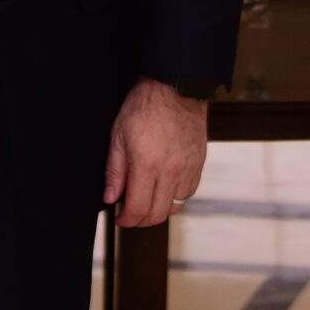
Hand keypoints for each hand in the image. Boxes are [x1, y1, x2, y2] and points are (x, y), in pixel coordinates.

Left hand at [102, 77, 207, 228]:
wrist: (175, 89)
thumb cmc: (143, 108)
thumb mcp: (118, 136)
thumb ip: (115, 171)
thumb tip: (110, 198)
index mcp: (147, 165)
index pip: (138, 209)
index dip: (126, 220)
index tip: (120, 218)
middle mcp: (170, 172)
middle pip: (157, 214)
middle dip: (141, 220)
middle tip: (130, 214)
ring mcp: (188, 169)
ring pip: (174, 206)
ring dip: (158, 209)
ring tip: (146, 199)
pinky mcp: (199, 165)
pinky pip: (188, 193)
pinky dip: (175, 197)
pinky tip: (164, 188)